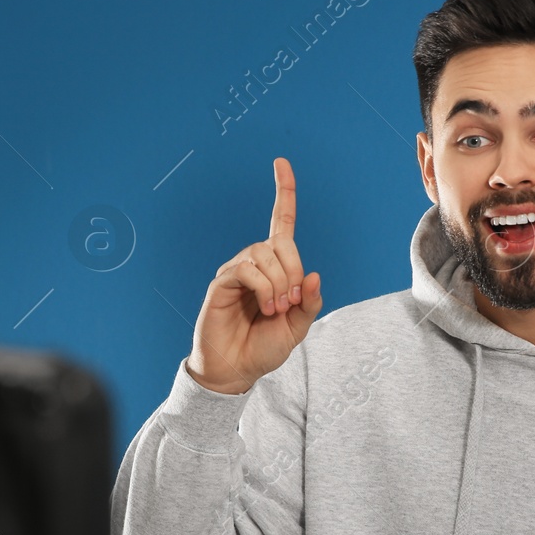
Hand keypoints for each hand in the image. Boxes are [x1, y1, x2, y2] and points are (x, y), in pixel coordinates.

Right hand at [187, 157, 323, 394]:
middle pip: (279, 242)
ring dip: (278, 282)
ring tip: (275, 309)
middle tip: (291, 302)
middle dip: (293, 270)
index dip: (283, 192)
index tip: (281, 163)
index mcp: (275, 268)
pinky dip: (263, 288)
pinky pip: (246, 270)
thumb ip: (309, 302)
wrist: (237, 370)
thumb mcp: (297, 327)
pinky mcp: (221, 283)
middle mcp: (254, 263)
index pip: (281, 222)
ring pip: (263, 254)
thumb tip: (313, 274)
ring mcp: (236, 271)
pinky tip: (264, 307)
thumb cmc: (263, 348)